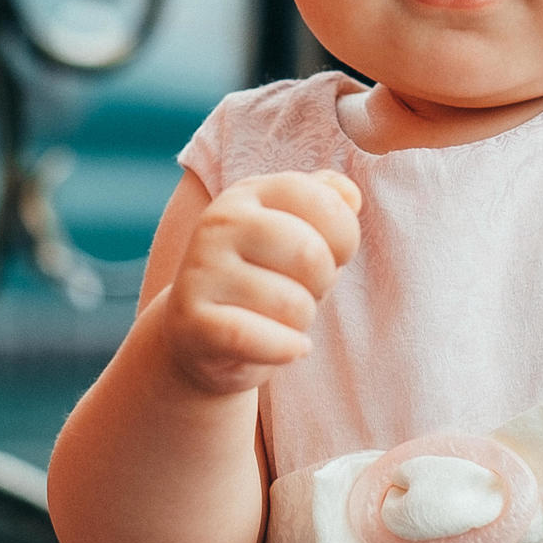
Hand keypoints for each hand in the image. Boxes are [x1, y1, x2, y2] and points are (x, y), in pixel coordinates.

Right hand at [161, 171, 361, 395]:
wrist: (200, 335)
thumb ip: (327, 203)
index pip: (318, 199)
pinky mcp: (193, 321)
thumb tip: (350, 195)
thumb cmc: (265, 277)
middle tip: (304, 291)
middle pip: (310, 255)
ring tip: (282, 318)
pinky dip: (287, 349)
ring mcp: (201, 271)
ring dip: (301, 321)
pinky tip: (289, 347)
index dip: (344, 233)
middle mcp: (219, 223)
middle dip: (323, 283)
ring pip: (292, 305)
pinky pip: (257, 338)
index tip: (335, 254)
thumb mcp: (298, 232)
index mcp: (248, 193)